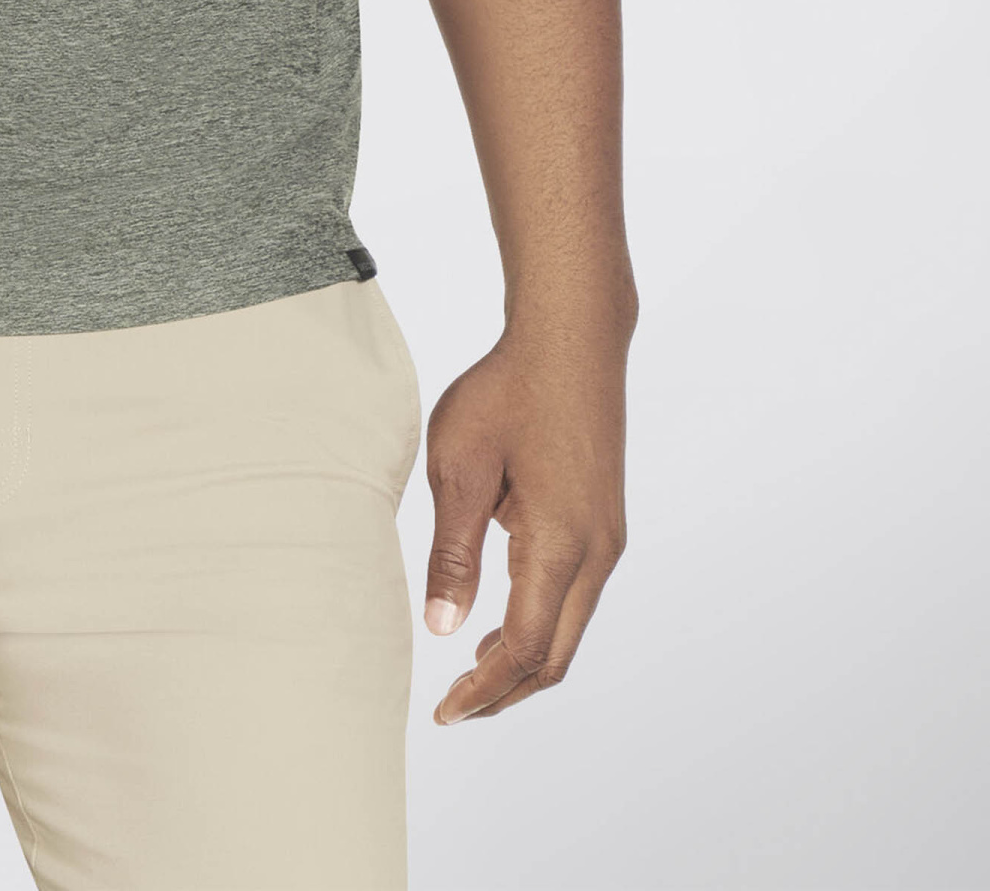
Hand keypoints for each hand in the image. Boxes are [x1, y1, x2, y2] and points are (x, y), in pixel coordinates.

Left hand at [420, 309, 629, 723]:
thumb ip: (452, 553)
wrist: (571, 337)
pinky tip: (500, 618)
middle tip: (453, 706)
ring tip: (469, 670)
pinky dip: (540, 623)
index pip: (525, 649)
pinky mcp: (605, 521)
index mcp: (559, 545)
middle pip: (556, 655)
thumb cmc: (507, 392)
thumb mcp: (459, 466)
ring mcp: (608, 538)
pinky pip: (576, 596)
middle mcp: (596, 553)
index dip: (484, 690)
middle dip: (506, 689)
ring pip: (570, 628)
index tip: (443, 713)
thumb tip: (443, 629)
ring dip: (524, 658)